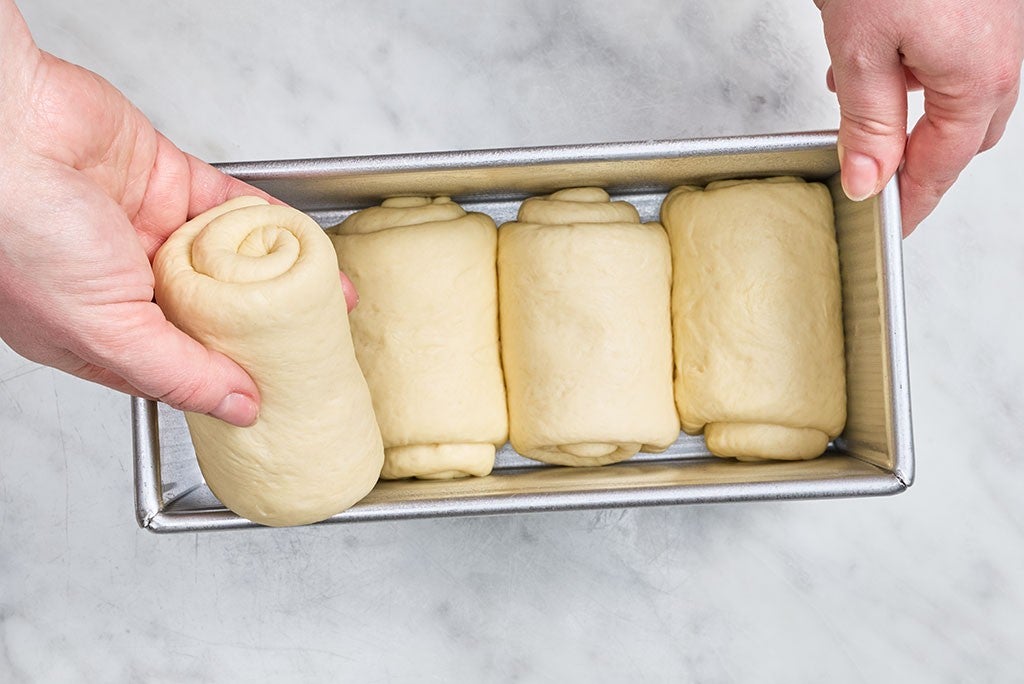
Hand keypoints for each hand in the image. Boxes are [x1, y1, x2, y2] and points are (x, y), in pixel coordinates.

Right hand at [0, 2, 275, 425]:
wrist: (2, 126)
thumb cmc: (17, 231)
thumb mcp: (104, 330)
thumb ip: (177, 373)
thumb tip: (239, 408)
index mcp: (89, 329)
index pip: (173, 366)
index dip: (224, 378)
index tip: (276, 388)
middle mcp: (117, 280)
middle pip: (208, 313)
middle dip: (260, 327)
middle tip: (311, 343)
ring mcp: (140, 226)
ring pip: (225, 258)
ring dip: (276, 274)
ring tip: (325, 298)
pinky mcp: (163, 176)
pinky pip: (231, 203)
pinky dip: (269, 219)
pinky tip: (304, 243)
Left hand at [816, 0, 1023, 233]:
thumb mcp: (862, 50)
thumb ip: (868, 121)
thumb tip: (867, 180)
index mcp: (978, 79)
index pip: (941, 166)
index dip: (911, 201)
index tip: (891, 226)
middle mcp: (1002, 53)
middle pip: (961, 136)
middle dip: (918, 161)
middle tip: (874, 180)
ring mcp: (999, 23)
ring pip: (961, 95)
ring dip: (914, 113)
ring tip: (860, 112)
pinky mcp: (982, 3)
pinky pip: (958, 55)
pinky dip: (918, 72)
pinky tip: (876, 58)